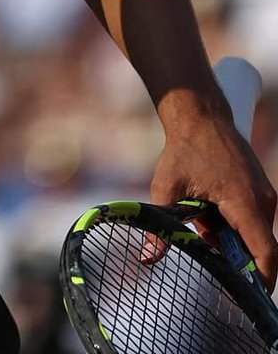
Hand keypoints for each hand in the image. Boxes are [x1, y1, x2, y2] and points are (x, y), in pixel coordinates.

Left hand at [151, 114, 277, 291]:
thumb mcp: (166, 187)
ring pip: (253, 233)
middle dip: (235, 257)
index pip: (266, 251)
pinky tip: (206, 207)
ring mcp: (264, 195)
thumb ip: (162, 227)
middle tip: (206, 250)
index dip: (262, 279)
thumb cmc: (183, 150)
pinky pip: (251, 220)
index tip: (249, 297)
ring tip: (200, 215)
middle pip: (258, 246)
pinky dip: (230, 224)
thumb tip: (148, 258)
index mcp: (245, 201)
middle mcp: (262, 200)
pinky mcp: (260, 191)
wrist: (200, 116)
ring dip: (228, 237)